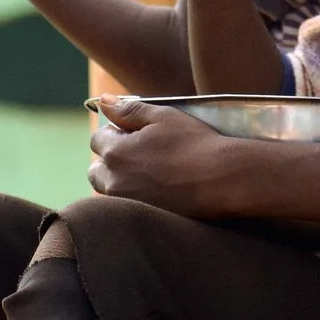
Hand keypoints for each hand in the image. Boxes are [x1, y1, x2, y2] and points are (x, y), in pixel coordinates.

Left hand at [87, 98, 253, 218]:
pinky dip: (133, 197)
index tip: (135, 134)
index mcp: (115, 151)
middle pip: (96, 169)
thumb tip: (102, 101)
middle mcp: (114, 180)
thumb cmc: (195, 143)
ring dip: (118, 180)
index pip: (98, 138)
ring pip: (108, 190)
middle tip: (139, 155)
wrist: (223, 179)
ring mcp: (127, 202)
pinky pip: (126, 206)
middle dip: (110, 160)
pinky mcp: (143, 218)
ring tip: (146, 174)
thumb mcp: (163, 117)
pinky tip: (156, 190)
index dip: (116, 132)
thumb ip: (129, 110)